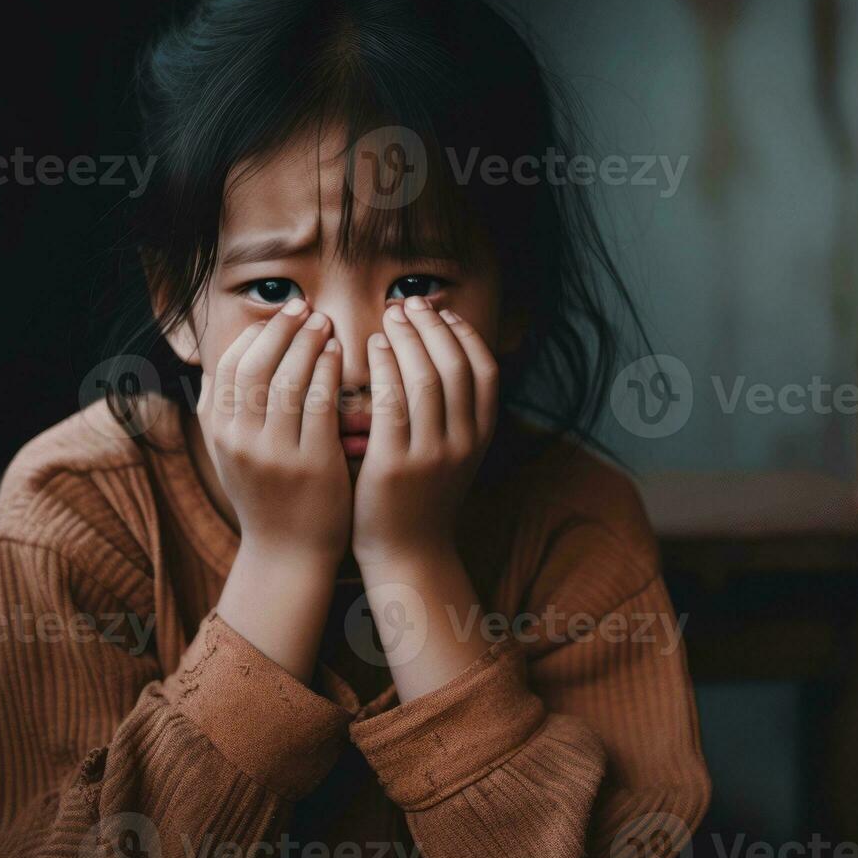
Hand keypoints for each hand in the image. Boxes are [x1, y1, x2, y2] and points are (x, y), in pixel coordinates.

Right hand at [198, 299, 350, 565]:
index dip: (255, 335)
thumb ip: (222, 410)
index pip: (228, 366)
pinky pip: (320, 404)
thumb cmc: (265, 496)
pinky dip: (328, 372)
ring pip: (289, 380)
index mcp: (218, 433)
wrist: (287, 555)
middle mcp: (240, 441)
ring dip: (308, 343)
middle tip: (305, 307)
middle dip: (282, 330)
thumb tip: (218, 361)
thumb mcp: (230, 454)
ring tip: (325, 323)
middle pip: (257, 366)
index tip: (279, 315)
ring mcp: (275, 453)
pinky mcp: (311, 464)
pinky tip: (339, 356)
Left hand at [351, 296, 498, 567]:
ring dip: (408, 339)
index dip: (464, 334)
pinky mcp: (397, 466)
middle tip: (408, 303)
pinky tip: (372, 348)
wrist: (407, 554)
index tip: (442, 311)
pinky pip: (392, 404)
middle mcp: (464, 443)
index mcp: (481, 437)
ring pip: (426, 379)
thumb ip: (453, 413)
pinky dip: (385, 368)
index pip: (485, 370)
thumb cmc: (421, 497)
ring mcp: (433, 456)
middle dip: (432, 327)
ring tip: (390, 317)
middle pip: (455, 367)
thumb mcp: (452, 455)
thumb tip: (441, 356)